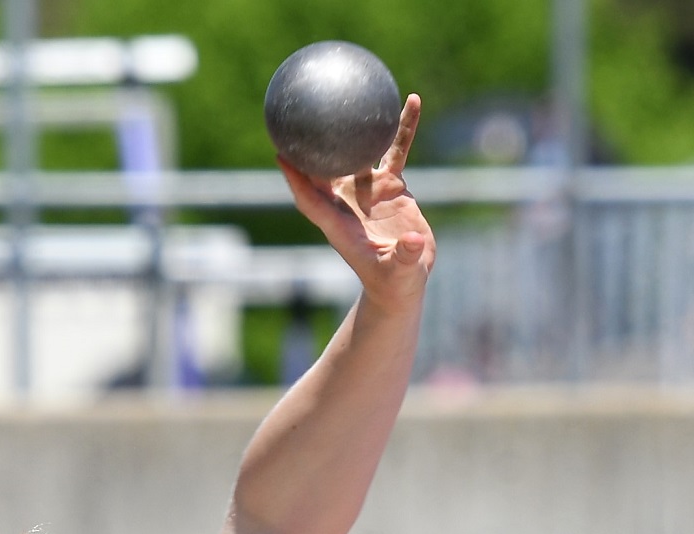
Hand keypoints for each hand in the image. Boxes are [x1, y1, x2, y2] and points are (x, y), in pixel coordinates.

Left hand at [278, 95, 434, 314]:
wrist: (405, 281)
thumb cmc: (395, 283)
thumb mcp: (399, 272)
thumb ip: (404, 257)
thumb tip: (412, 242)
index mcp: (340, 223)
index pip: (310, 198)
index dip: (295, 178)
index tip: (280, 153)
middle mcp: (348, 202)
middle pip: (323, 167)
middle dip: (311, 141)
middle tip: (302, 107)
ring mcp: (369, 190)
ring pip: (359, 150)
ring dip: (358, 124)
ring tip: (361, 90)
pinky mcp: (392, 185)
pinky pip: (396, 150)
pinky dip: (402, 128)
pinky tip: (411, 101)